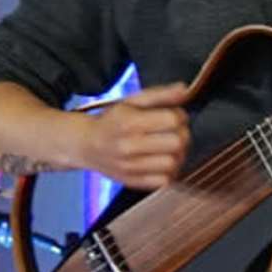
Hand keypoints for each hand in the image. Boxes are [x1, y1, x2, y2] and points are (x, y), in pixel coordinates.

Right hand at [78, 81, 192, 189]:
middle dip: (182, 135)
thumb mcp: (132, 101)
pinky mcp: (132, 182)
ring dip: (177, 154)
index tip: (175, 116)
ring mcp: (130, 167)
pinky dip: (168, 172)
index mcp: (129, 122)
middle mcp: (129, 146)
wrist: (86, 145)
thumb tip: (184, 90)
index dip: (180, 116)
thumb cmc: (111, 121)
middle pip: (177, 142)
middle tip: (174, 132)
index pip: (173, 120)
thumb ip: (159, 94)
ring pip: (173, 163)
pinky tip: (161, 161)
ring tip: (168, 147)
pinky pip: (164, 181)